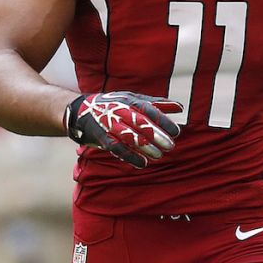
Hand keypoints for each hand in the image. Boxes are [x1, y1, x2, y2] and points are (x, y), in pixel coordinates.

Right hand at [65, 92, 181, 167]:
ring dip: (144, 147)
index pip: (149, 110)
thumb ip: (157, 104)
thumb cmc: (115, 104)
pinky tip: (142, 163)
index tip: (176, 132)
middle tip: (170, 146)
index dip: (163, 121)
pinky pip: (117, 148)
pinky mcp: (102, 137)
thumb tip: (180, 107)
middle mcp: (120, 110)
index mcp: (130, 101)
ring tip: (158, 155)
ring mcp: (110, 124)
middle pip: (140, 123)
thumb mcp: (134, 100)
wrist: (82, 110)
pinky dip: (129, 156)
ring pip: (129, 136)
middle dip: (156, 135)